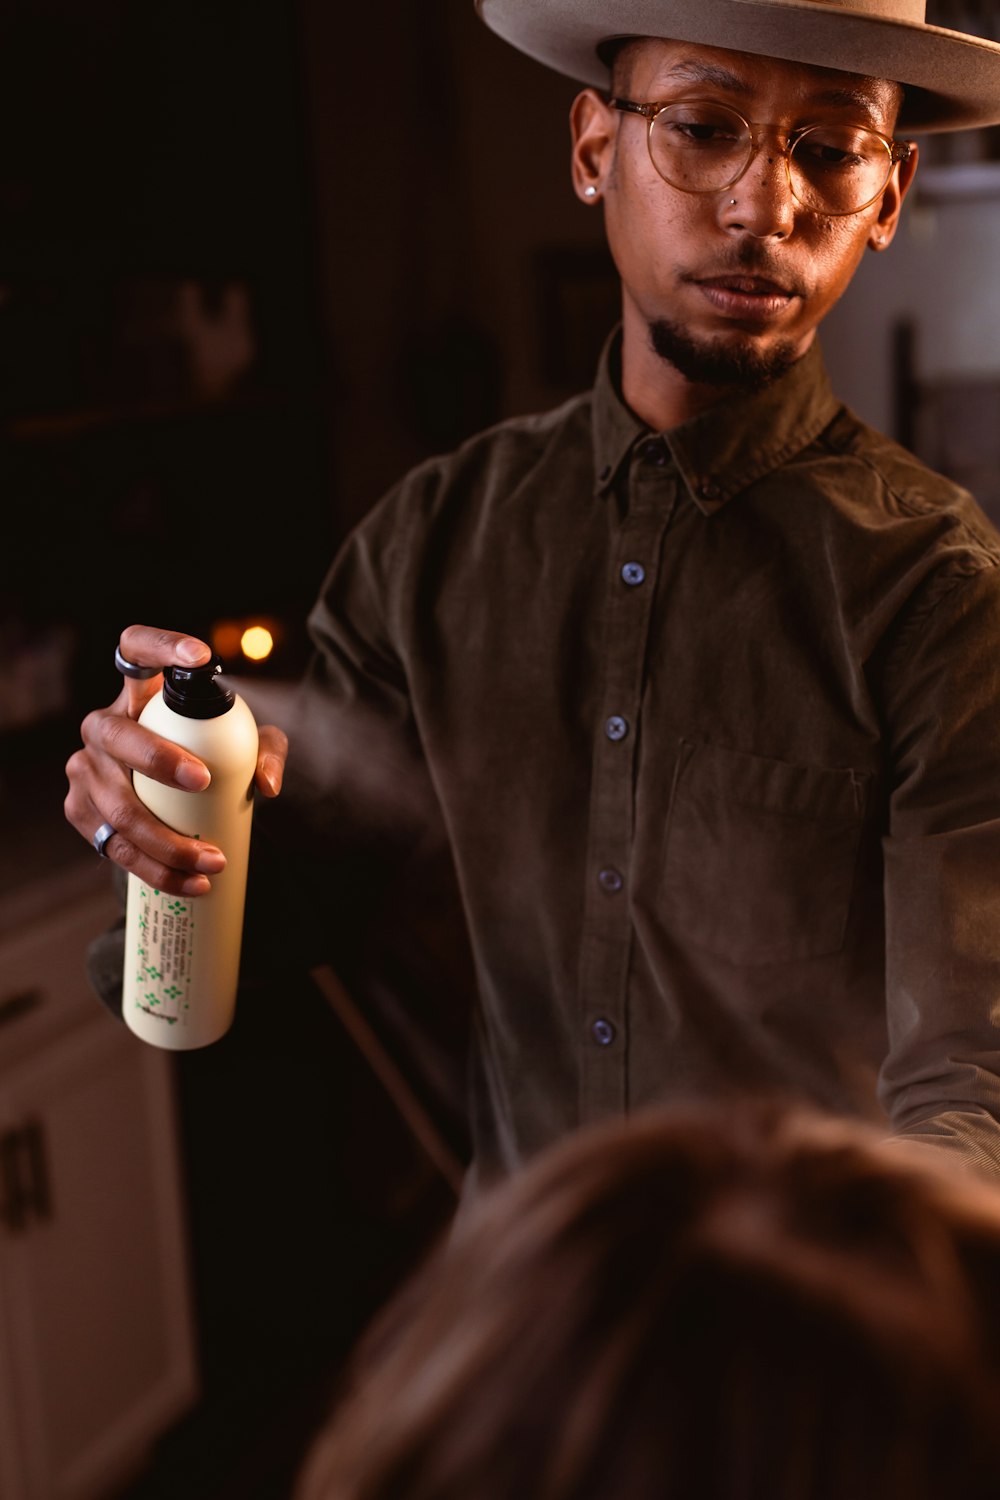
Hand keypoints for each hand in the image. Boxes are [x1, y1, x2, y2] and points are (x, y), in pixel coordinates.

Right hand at [64, 625, 287, 895]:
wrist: (172, 805)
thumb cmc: (211, 759)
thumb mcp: (247, 748)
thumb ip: (266, 753)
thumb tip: (268, 785)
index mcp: (139, 694)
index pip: (135, 649)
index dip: (160, 645)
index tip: (201, 657)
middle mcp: (103, 725)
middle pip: (119, 735)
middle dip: (158, 758)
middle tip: (204, 781)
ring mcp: (86, 768)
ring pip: (118, 805)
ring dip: (166, 840)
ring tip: (213, 861)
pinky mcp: (80, 810)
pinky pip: (114, 845)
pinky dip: (154, 870)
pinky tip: (188, 883)